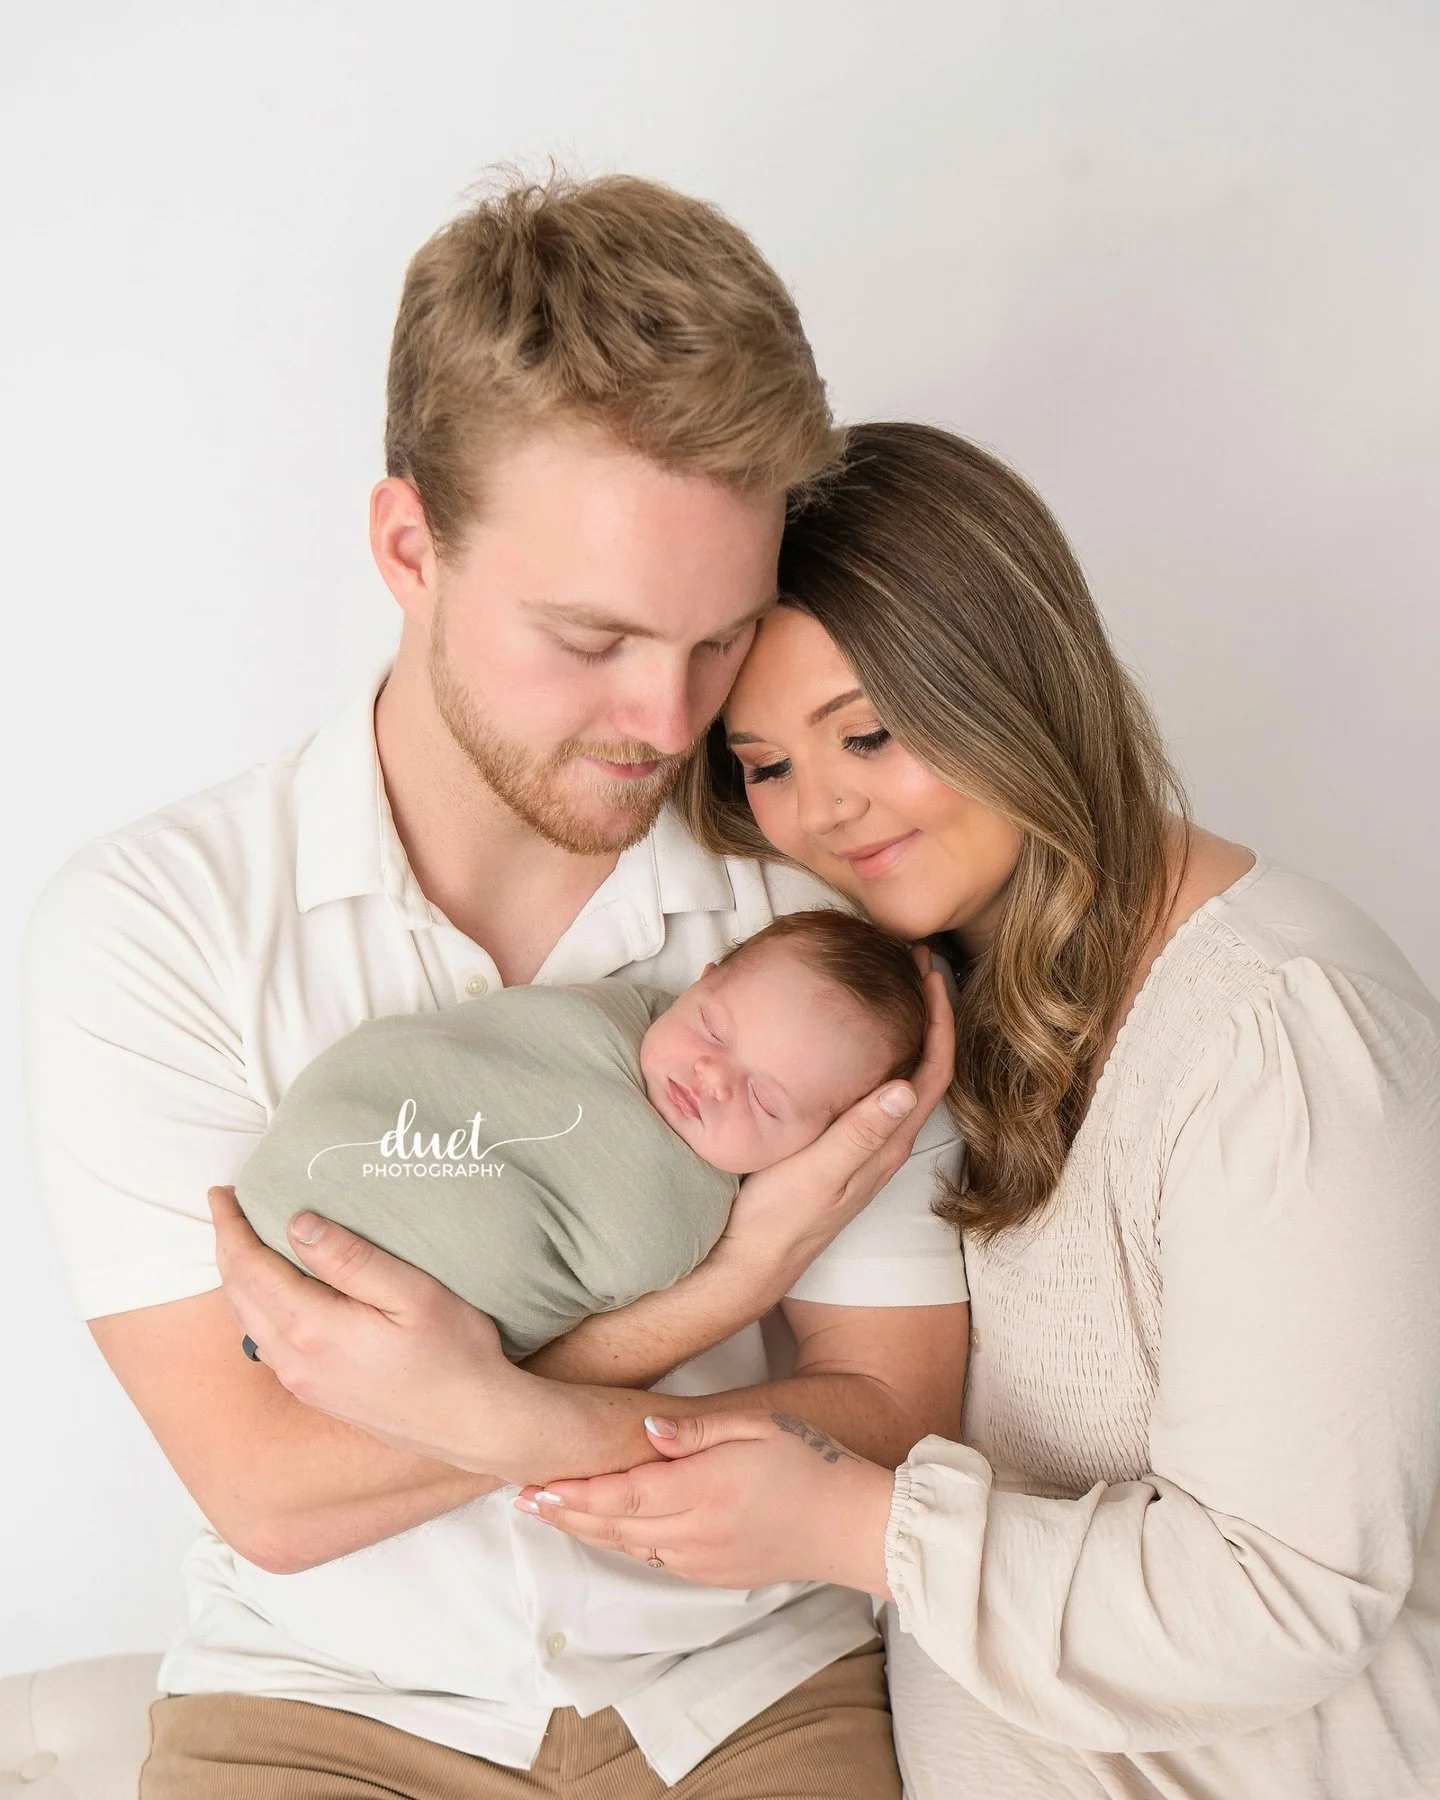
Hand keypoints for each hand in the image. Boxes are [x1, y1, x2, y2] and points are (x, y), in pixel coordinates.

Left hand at [207, 1185, 512, 1469]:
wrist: (472, 1424)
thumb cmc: (455, 1353)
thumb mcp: (414, 1294)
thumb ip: (352, 1259)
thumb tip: (297, 1224)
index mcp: (313, 1328)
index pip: (251, 1267)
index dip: (231, 1226)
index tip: (222, 1192)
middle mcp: (295, 1361)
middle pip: (239, 1295)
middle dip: (228, 1247)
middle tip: (227, 1207)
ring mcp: (303, 1383)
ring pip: (248, 1322)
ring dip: (239, 1279)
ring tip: (245, 1243)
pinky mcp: (316, 1395)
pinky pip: (266, 1344)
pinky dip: (256, 1308)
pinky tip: (274, 1294)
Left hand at [514, 1409, 895, 1594]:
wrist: (854, 1527)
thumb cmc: (813, 1464)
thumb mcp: (760, 1427)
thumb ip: (699, 1429)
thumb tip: (645, 1426)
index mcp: (704, 1491)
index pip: (623, 1494)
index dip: (576, 1490)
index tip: (537, 1482)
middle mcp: (695, 1534)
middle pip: (614, 1525)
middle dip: (565, 1511)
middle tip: (521, 1499)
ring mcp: (702, 1560)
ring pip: (628, 1546)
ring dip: (586, 1528)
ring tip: (549, 1511)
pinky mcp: (713, 1575)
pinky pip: (654, 1558)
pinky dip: (620, 1542)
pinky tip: (606, 1527)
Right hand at [718, 947, 954, 1287]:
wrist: (749, 1263)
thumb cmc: (780, 1219)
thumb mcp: (818, 1172)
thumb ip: (858, 1132)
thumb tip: (903, 1085)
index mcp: (886, 1141)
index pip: (933, 1071)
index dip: (941, 1020)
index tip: (931, 974)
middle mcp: (883, 1141)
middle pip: (922, 1067)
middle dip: (924, 1014)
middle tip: (908, 967)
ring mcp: (862, 1145)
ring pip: (895, 1076)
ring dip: (898, 1031)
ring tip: (881, 988)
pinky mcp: (837, 1147)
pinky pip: (866, 1089)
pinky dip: (865, 1052)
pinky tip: (838, 1039)